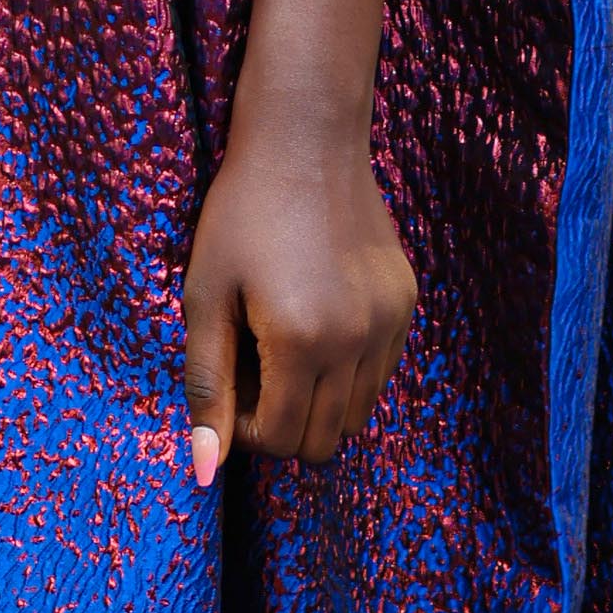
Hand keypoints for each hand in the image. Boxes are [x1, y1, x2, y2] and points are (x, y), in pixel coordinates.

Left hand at [181, 96, 417, 483]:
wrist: (306, 142)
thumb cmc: (241, 216)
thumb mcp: (206, 298)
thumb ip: (207, 386)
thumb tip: (204, 470)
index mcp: (301, 341)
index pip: (280, 440)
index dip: (244, 430)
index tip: (229, 386)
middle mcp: (357, 340)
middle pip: (323, 441)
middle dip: (281, 423)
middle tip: (253, 370)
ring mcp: (391, 324)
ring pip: (356, 415)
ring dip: (316, 402)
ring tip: (283, 348)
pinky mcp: (407, 306)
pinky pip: (379, 374)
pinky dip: (346, 372)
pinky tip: (317, 321)